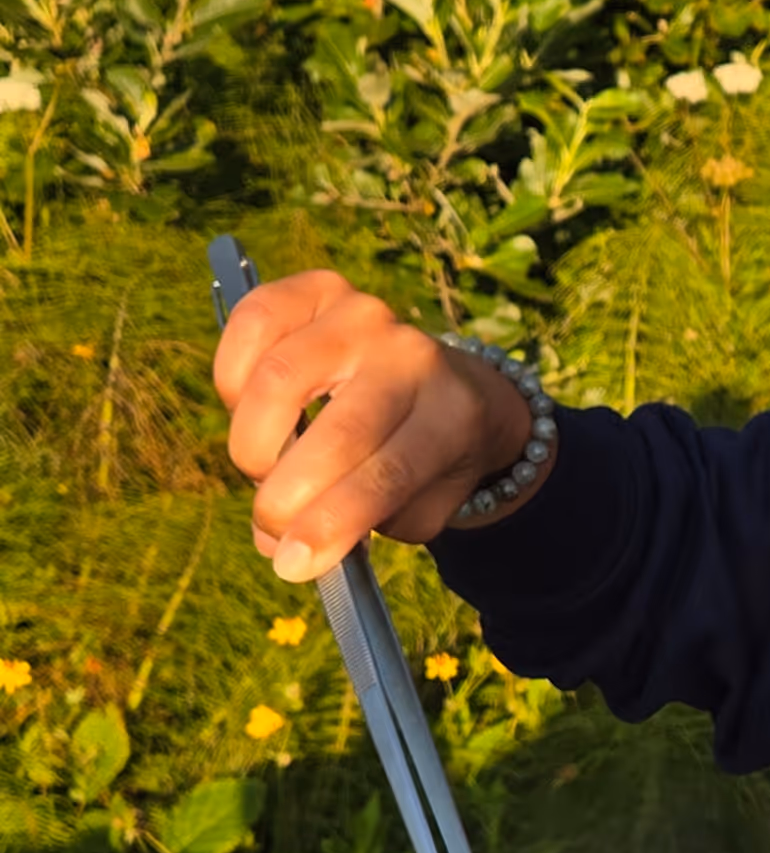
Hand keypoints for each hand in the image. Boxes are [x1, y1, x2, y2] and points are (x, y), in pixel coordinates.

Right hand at [213, 270, 534, 582]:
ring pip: (281, 377)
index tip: (291, 564)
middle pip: (336, 430)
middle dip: (286, 495)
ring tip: (264, 466)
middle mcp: (413, 356)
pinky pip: (253, 322)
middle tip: (271, 526)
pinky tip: (247, 408)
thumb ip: (359, 530)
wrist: (448, 386)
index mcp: (452, 416)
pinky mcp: (318, 288)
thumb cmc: (423, 456)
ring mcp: (364, 314)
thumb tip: (283, 546)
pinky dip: (233, 375)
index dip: (332, 523)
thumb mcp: (420, 503)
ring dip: (254, 440)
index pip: (389, 474)